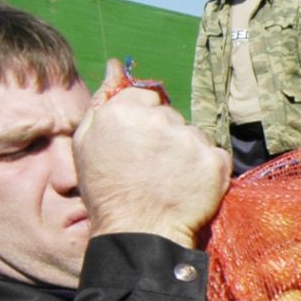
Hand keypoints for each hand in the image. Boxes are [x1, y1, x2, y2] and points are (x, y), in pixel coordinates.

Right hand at [76, 60, 228, 247]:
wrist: (138, 234)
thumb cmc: (107, 193)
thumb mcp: (85, 143)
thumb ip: (102, 101)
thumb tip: (115, 66)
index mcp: (124, 110)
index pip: (148, 98)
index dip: (145, 122)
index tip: (142, 145)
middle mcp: (159, 119)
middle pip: (172, 117)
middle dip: (166, 138)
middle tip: (154, 169)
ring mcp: (189, 139)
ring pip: (194, 136)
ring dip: (187, 153)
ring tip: (171, 181)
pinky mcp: (214, 161)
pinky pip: (214, 156)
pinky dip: (207, 171)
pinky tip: (190, 188)